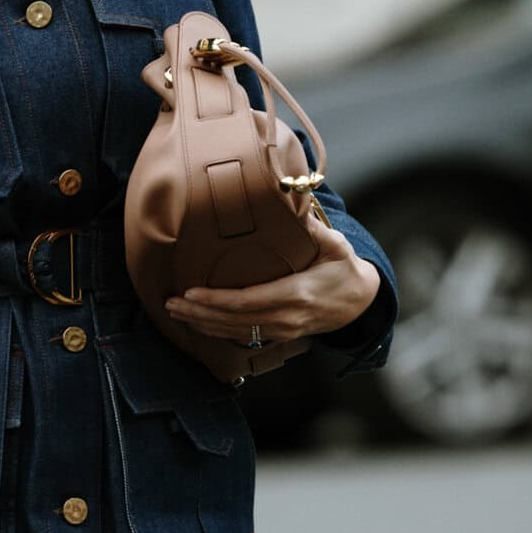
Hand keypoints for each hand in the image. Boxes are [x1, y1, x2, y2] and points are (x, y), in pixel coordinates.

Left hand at [164, 217, 381, 349]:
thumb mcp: (336, 246)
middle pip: (233, 321)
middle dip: (198, 314)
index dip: (215, 301)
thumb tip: (294, 197)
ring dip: (202, 324)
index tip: (190, 293)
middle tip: (170, 303)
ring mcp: (282, 330)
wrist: (361, 303)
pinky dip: (217, 330)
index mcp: (295, 295)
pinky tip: (198, 323)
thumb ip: (314, 227)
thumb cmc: (346, 270)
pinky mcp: (279, 335)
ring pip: (234, 332)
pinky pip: (242, 336)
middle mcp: (286, 318)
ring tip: (175, 312)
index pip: (246, 302)